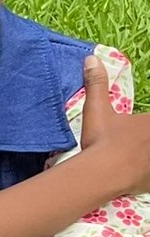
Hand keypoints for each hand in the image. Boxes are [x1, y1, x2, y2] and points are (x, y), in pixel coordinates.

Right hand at [76, 55, 149, 197]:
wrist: (103, 173)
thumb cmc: (102, 140)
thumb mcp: (97, 110)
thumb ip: (97, 84)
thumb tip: (91, 58)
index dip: (145, 125)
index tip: (140, 128)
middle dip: (145, 138)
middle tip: (136, 143)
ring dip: (146, 156)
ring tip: (140, 158)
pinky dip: (146, 177)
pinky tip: (140, 176)